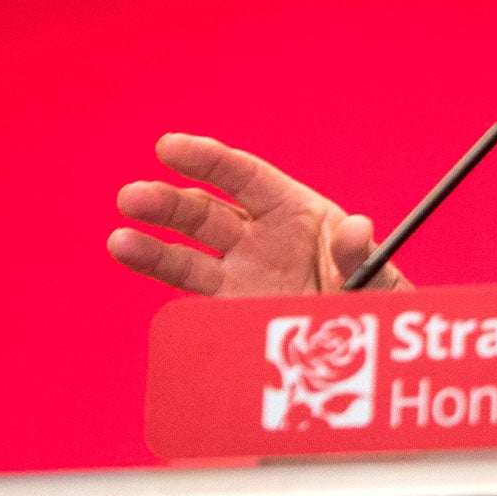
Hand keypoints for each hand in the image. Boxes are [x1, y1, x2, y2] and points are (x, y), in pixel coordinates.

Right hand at [108, 134, 404, 296]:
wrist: (363, 349)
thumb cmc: (371, 296)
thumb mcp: (377, 273)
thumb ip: (360, 253)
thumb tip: (357, 230)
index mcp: (293, 210)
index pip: (245, 177)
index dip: (207, 159)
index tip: (169, 146)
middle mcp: (257, 236)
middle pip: (206, 213)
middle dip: (169, 203)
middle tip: (133, 197)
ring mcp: (238, 272)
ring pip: (186, 254)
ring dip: (151, 246)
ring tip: (119, 242)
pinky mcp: (229, 308)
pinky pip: (190, 294)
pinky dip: (162, 280)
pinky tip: (135, 265)